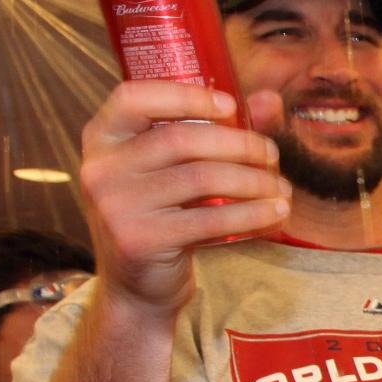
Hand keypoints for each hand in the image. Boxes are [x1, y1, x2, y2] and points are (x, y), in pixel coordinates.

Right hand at [74, 81, 292, 312]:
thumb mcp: (175, 169)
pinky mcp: (140, 240)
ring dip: (253, 180)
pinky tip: (275, 212)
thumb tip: (269, 100)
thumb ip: (216, 130)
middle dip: (238, 143)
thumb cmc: (164, 215)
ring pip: (201, 177)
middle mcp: (101, 168)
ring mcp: (116, 205)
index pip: (134, 98)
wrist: (137, 286)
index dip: (185, 95)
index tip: (229, 105)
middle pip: (181, 139)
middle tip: (271, 154)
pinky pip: (209, 219)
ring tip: (280, 188)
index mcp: (102, 138)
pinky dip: (251, 213)